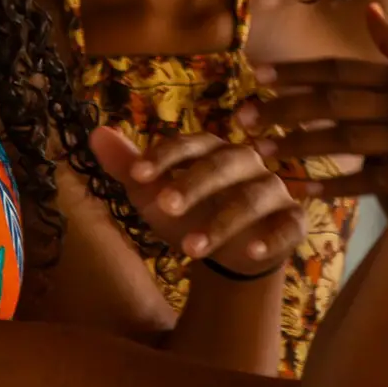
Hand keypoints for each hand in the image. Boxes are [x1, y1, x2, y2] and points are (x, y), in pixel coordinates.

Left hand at [88, 125, 305, 274]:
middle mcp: (246, 163)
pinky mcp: (292, 221)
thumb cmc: (192, 213)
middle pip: (223, 164)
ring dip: (222, 222)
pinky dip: (271, 238)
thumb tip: (95, 133)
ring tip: (190, 249)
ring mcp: (272, 191)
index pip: (190, 143)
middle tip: (164, 207)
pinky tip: (250, 252)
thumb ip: (129, 167)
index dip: (165, 156)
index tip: (137, 175)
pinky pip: (289, 225)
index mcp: (212, 150)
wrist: (231, 253)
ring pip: (252, 198)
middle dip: (193, 184)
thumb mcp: (155, 194)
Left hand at [240, 3, 387, 201]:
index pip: (339, 69)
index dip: (296, 71)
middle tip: (241, 118)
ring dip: (300, 145)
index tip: (256, 74)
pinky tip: (302, 189)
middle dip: (284, 107)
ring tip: (262, 152)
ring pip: (346, 139)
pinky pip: (372, 179)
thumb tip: (369, 12)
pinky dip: (336, 184)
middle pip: (333, 101)